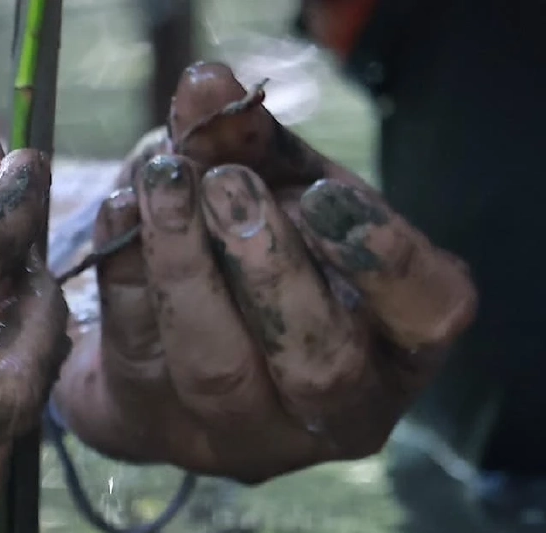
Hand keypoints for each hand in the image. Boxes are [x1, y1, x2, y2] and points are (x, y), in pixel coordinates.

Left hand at [50, 62, 476, 482]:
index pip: (428, 319)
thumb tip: (205, 86)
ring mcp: (236, 433)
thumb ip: (252, 144)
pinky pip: (135, 349)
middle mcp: (330, 411)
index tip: (323, 195)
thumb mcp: (274, 195)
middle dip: (270, 267)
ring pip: (216, 368)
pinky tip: (117, 209)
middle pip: (317, 363)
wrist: (160, 345)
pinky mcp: (149, 424)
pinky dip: (123, 271)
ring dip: (184, 265)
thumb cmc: (254, 264)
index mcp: (398, 349)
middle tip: (226, 185)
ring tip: (162, 183)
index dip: (385, 262)